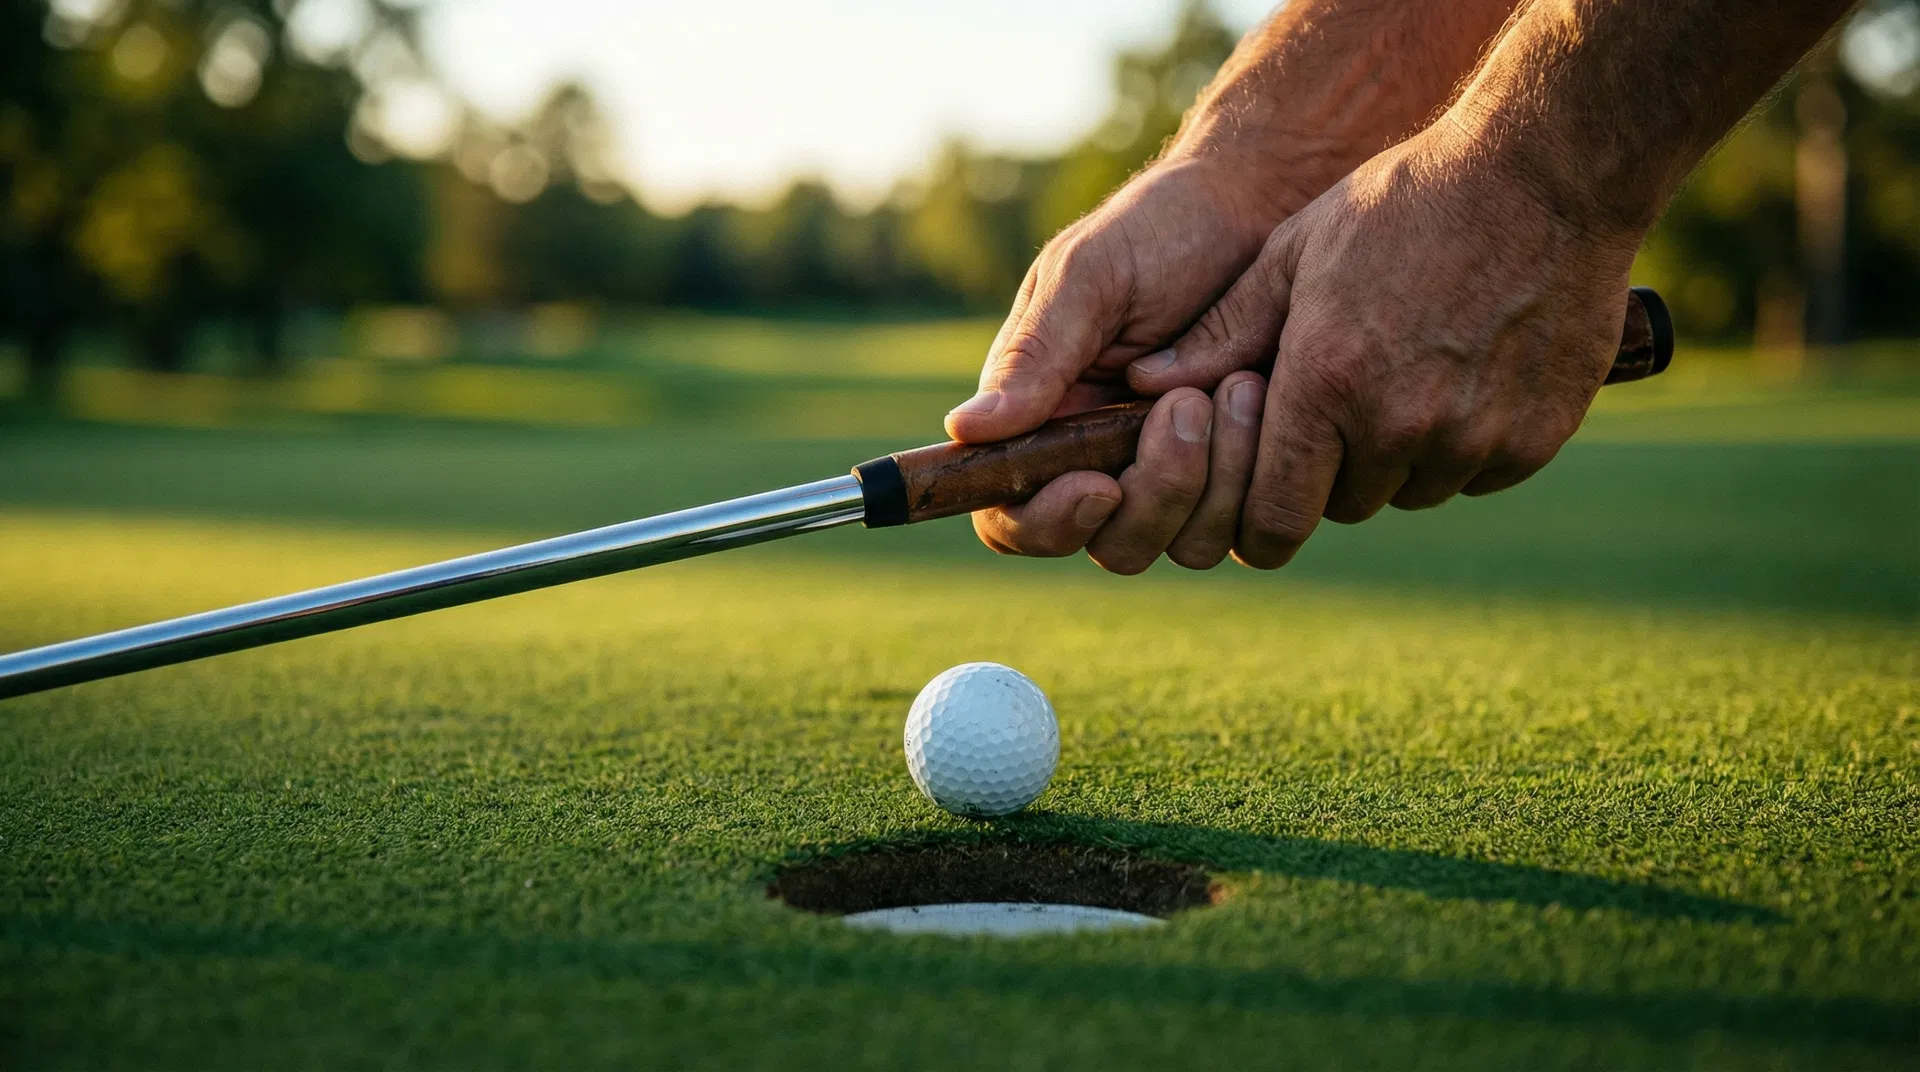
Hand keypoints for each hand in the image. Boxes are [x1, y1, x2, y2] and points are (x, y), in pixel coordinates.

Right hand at [946, 156, 1305, 572]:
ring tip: (1237, 384)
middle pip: (1107, 543)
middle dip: (1153, 492)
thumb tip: (965, 430)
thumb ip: (1035, 356)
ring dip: (1212, 478)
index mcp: (1043, 418)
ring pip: (1179, 543)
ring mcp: (1174, 471)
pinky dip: (1255, 472)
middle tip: (1187, 405)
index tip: (1097, 485)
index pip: (1012, 515)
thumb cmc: (1165, 228)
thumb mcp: (1090, 277)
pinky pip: (1241, 522)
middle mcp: (1102, 458)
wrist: (1264, 201)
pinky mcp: (1239, 473)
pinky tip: (1263, 393)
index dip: (1046, 523)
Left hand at [1127, 124, 1644, 568]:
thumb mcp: (1294, 252)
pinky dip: (1467, 442)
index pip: (1273, 521)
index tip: (1260, 506)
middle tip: (1346, 398)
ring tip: (1410, 369)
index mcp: (1325, 385)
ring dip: (1402, 455)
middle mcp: (1397, 427)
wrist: (1546, 171)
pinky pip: (1478, 473)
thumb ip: (1221, 332)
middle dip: (1333, 469)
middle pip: (1342, 504)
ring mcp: (1472, 438)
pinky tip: (1469, 369)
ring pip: (1412, 490)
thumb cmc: (1403, 202)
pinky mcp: (1533, 440)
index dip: (1259, 523)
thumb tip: (1142, 385)